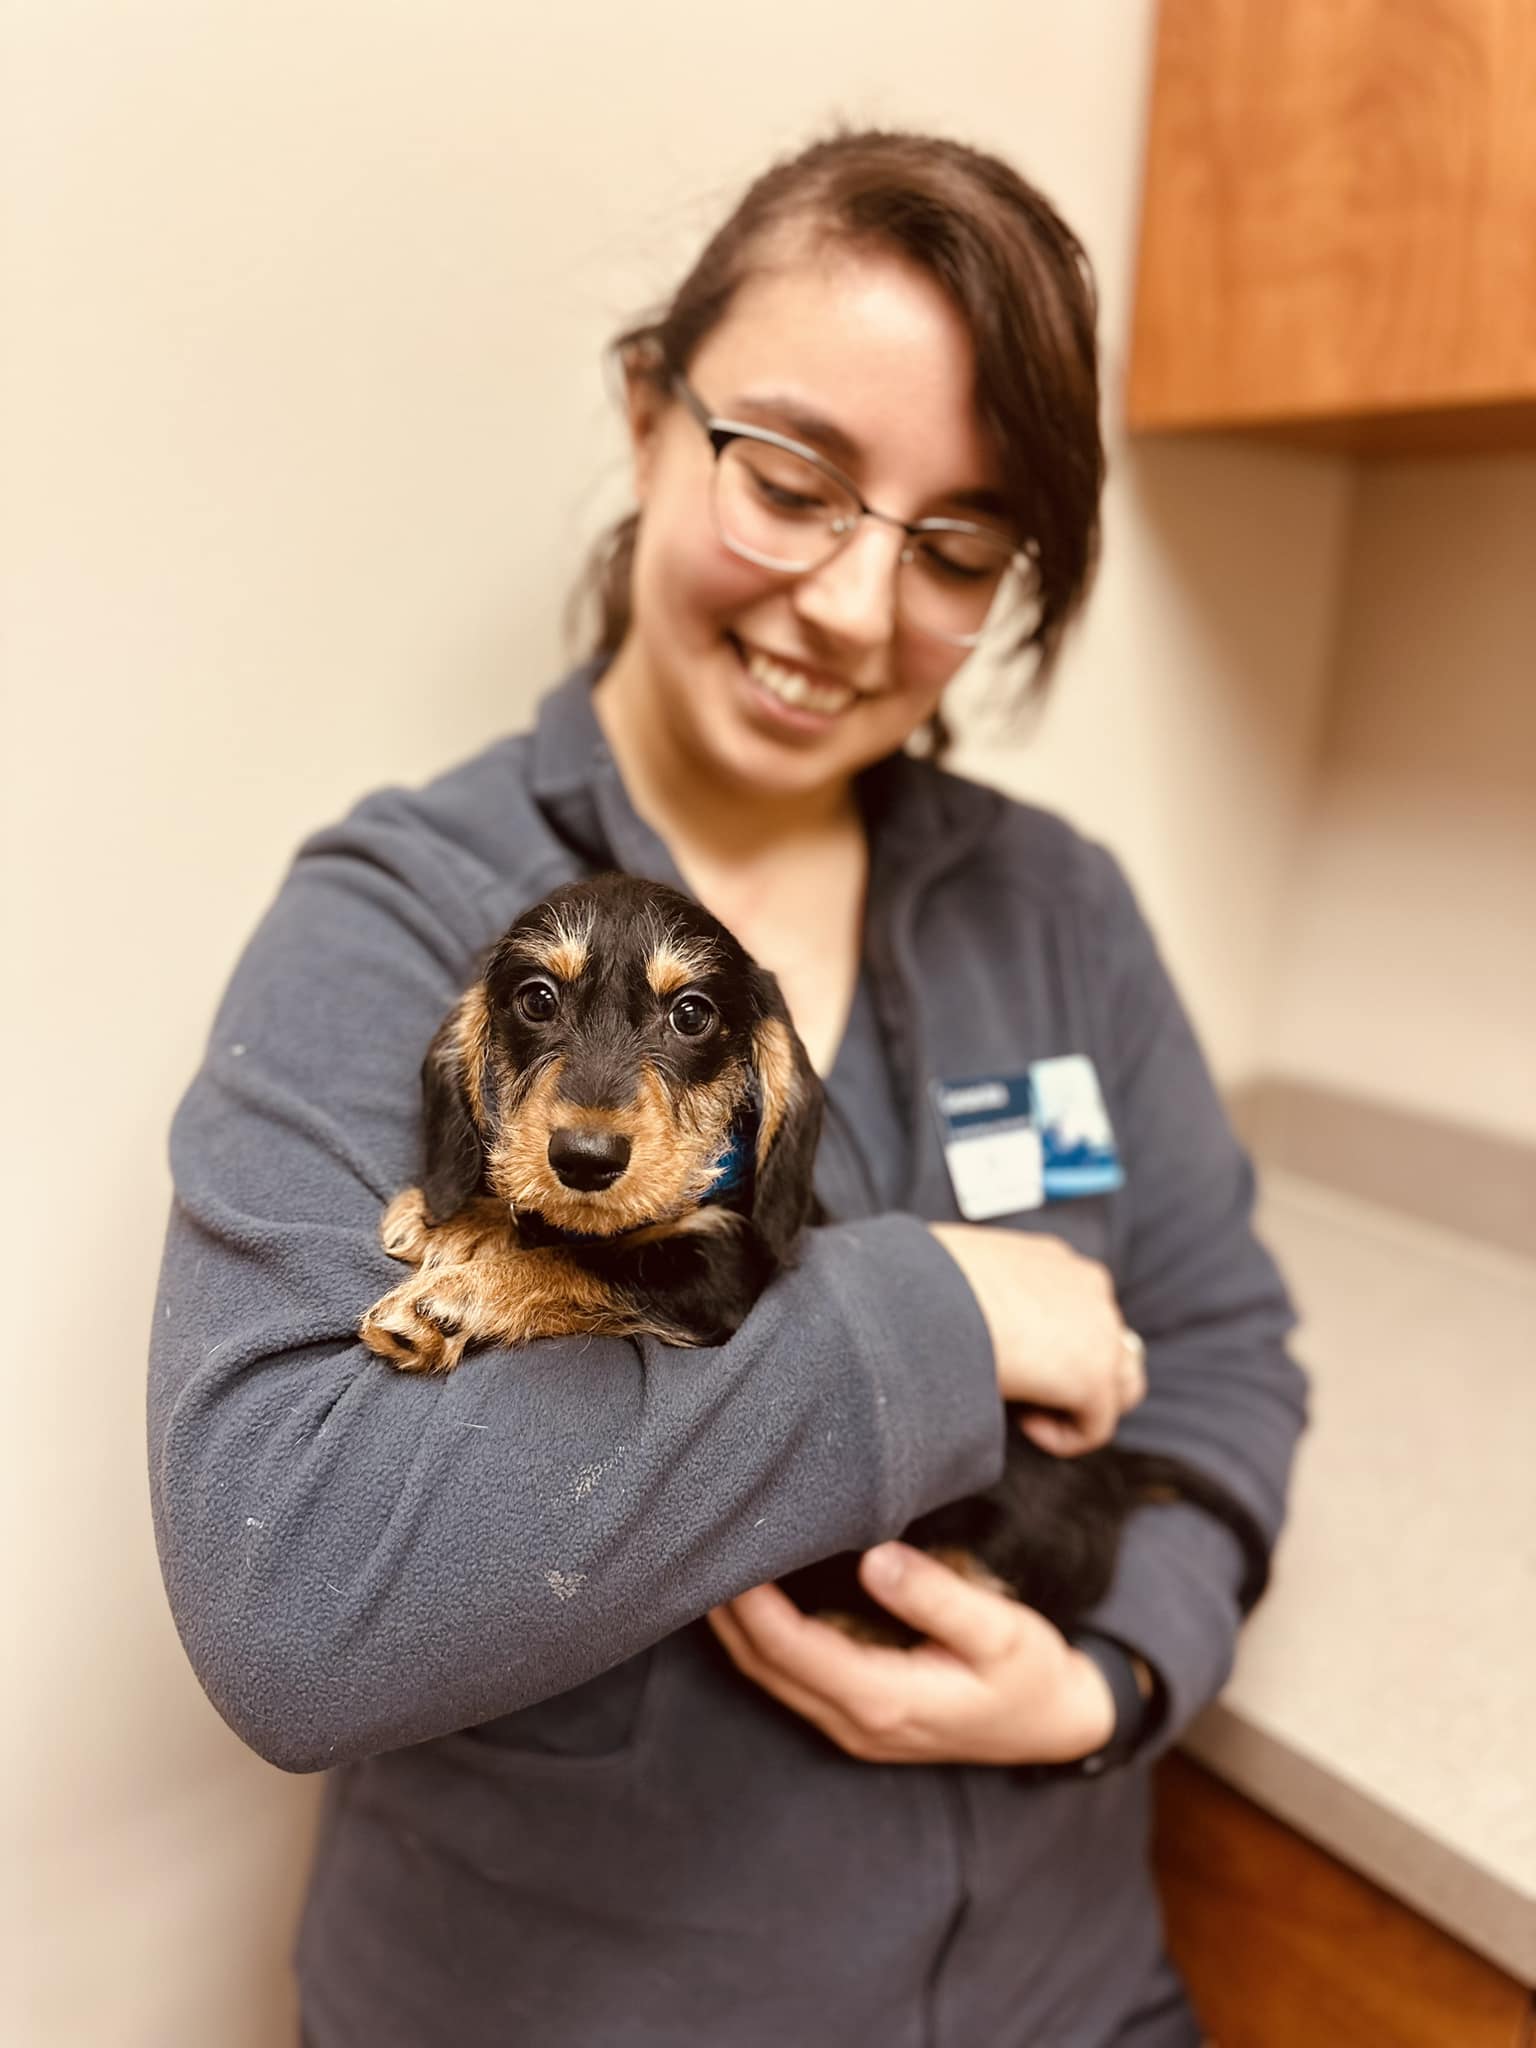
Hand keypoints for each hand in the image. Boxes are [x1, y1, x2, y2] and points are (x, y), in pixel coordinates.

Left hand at [706, 1543, 1116, 1766]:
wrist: (1056, 1724)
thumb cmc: (1030, 1673)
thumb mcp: (1000, 1631)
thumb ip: (936, 1597)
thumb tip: (875, 1558)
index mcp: (885, 1701)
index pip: (791, 1649)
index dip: (750, 1604)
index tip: (726, 1552)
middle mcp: (856, 1723)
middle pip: (763, 1665)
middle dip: (726, 1610)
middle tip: (698, 1544)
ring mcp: (853, 1727)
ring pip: (770, 1675)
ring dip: (736, 1626)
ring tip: (712, 1563)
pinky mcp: (857, 1716)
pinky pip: (790, 1678)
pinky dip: (761, 1639)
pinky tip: (750, 1599)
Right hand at [929, 1222, 1144, 1454]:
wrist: (930, 1296)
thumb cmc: (927, 1282)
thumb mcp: (963, 1272)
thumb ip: (984, 1289)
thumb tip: (959, 1310)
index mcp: (1058, 1261)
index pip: (1080, 1307)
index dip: (1050, 1341)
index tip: (1008, 1354)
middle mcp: (1090, 1288)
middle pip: (1111, 1342)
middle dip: (1075, 1371)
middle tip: (1024, 1384)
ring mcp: (1101, 1331)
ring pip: (1121, 1385)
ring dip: (1078, 1404)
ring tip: (1025, 1407)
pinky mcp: (1096, 1378)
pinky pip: (1096, 1426)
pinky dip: (1061, 1435)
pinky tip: (1022, 1422)